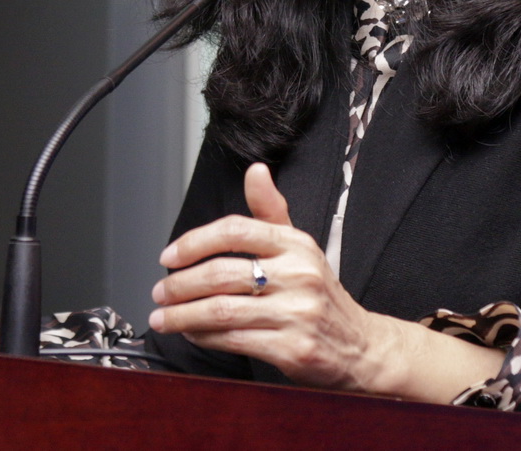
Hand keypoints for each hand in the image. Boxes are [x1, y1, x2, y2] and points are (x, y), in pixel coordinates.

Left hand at [149, 162, 390, 390]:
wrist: (360, 346)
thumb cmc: (320, 293)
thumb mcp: (300, 246)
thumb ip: (271, 211)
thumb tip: (255, 171)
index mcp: (296, 244)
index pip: (235, 230)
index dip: (194, 242)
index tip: (169, 256)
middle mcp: (298, 274)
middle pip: (221, 273)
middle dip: (179, 284)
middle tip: (160, 291)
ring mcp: (296, 313)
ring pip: (221, 310)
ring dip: (182, 315)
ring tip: (163, 317)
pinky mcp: (292, 349)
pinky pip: (233, 340)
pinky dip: (204, 337)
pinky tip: (192, 333)